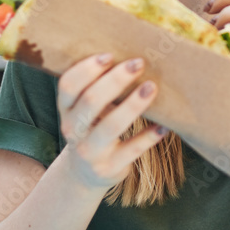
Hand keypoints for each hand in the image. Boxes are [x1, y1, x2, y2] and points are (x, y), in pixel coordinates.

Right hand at [56, 54, 166, 189]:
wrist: (85, 174)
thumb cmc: (92, 129)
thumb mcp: (84, 111)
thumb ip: (96, 88)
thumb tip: (130, 55)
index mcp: (66, 110)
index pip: (68, 86)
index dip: (87, 69)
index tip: (110, 55)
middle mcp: (73, 130)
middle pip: (91, 101)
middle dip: (115, 80)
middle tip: (138, 64)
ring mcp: (90, 151)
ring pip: (111, 126)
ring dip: (133, 104)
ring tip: (152, 87)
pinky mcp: (109, 168)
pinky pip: (132, 149)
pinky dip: (149, 137)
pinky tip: (164, 126)